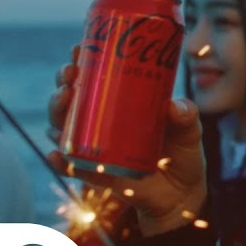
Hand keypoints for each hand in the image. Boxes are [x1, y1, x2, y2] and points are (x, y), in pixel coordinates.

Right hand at [46, 47, 208, 235]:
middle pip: (71, 99)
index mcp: (120, 104)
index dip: (81, 63)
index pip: (94, 78)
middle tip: (70, 76)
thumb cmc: (182, 154)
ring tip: (64, 101)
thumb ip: (187, 117)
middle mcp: (101, 123)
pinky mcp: (97, 175)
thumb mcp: (189, 131)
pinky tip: (56, 154)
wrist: (181, 195)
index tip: (77, 49)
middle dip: (64, 84)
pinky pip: (73, 167)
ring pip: (64, 128)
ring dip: (57, 114)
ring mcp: (95, 148)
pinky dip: (61, 162)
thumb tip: (174, 107)